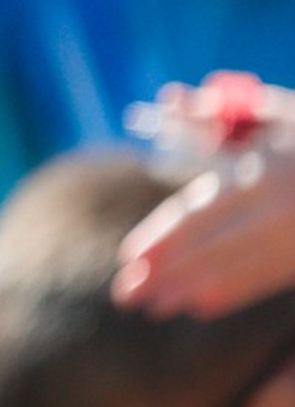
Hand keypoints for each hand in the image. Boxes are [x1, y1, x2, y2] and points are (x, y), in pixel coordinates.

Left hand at [116, 82, 294, 315]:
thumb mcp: (282, 115)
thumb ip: (229, 116)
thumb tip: (174, 100)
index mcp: (262, 175)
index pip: (200, 213)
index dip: (162, 238)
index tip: (130, 258)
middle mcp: (276, 214)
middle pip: (211, 248)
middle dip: (166, 274)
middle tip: (126, 296)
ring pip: (237, 270)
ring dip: (192, 290)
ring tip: (155, 307)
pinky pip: (266, 280)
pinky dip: (232, 292)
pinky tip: (200, 304)